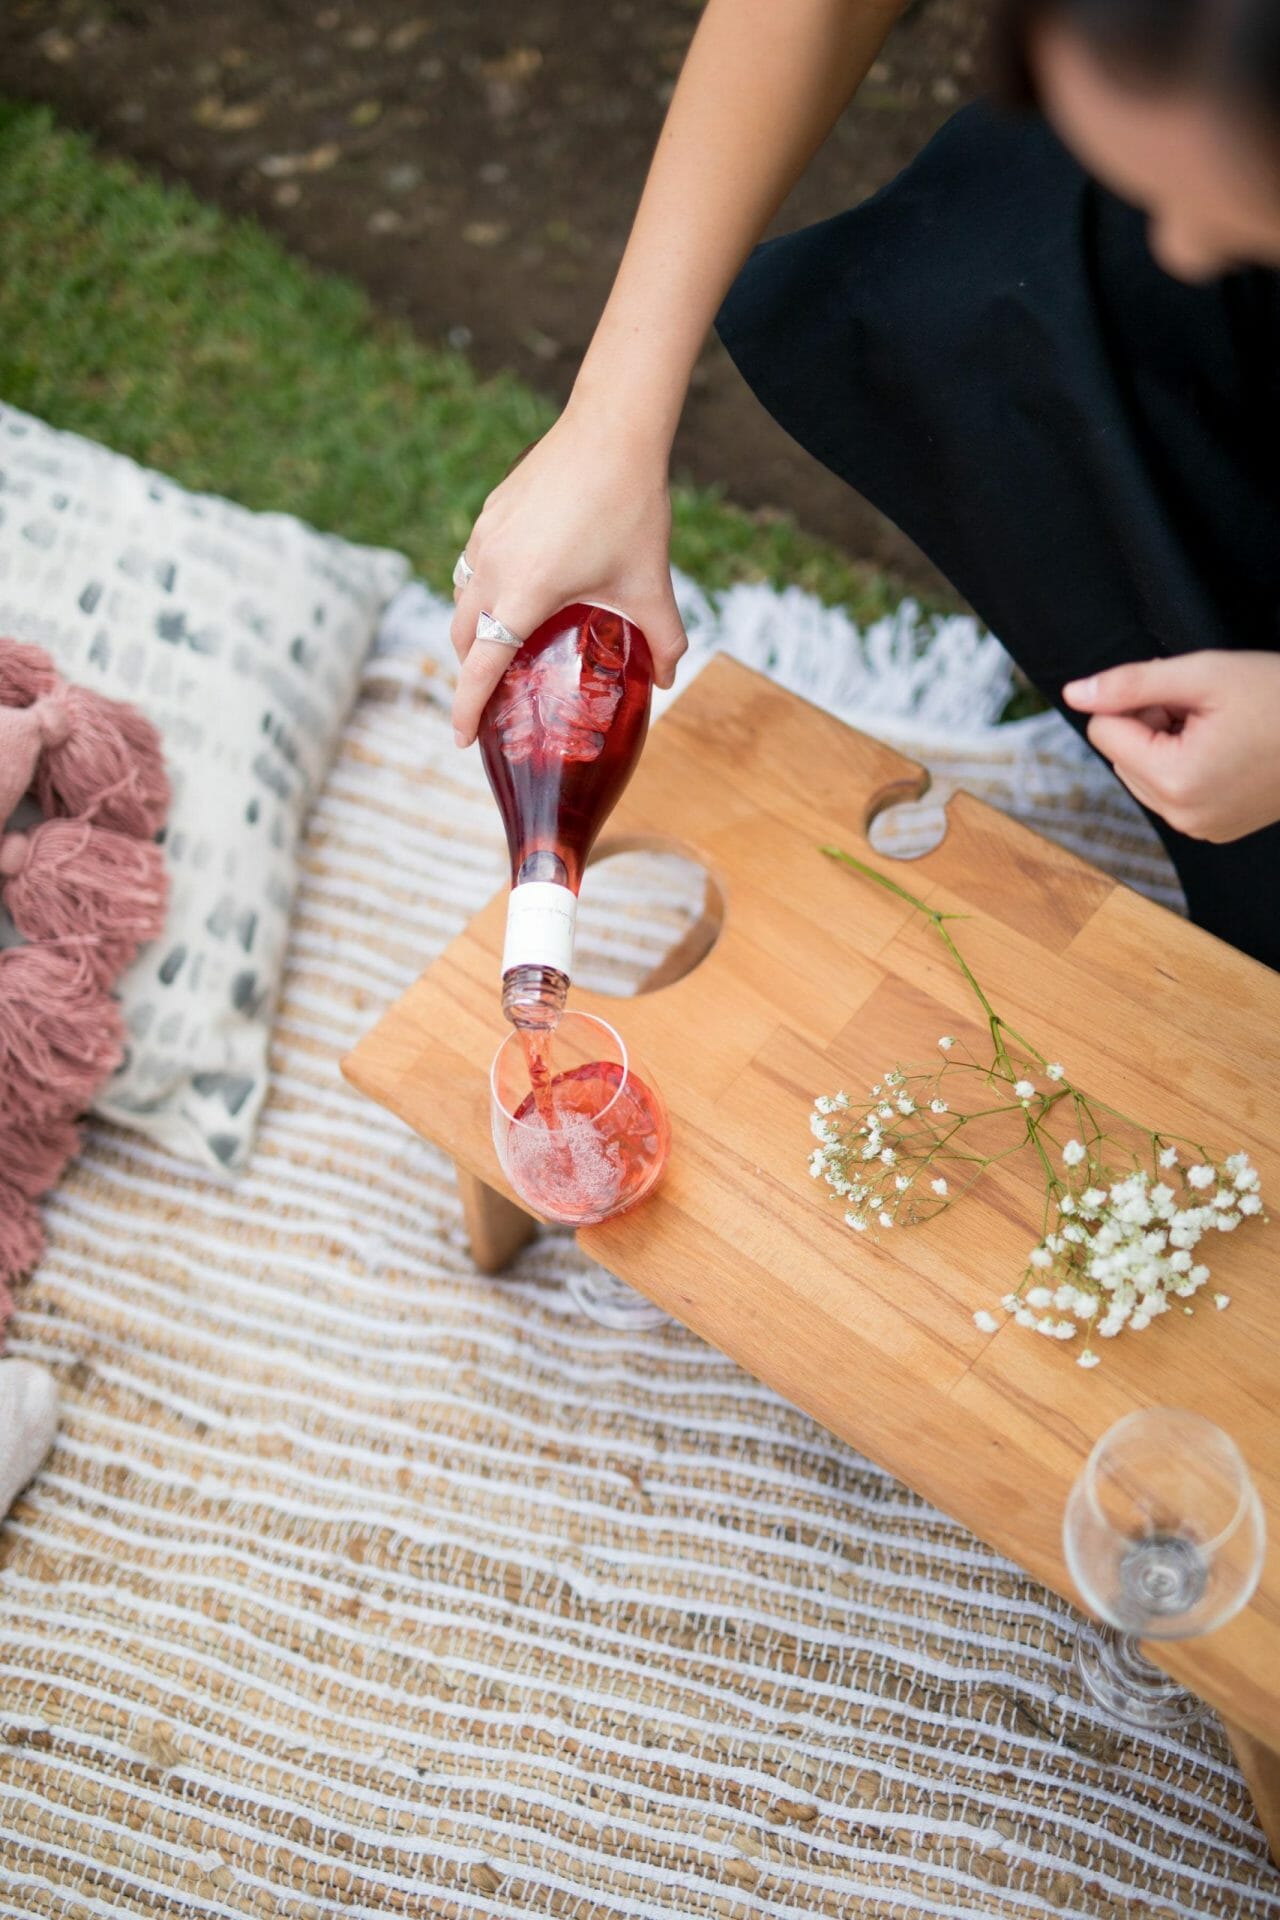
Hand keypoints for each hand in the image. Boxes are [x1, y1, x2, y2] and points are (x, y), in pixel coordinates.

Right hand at [448, 406, 687, 745]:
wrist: (612, 430)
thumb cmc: (631, 508)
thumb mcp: (650, 585)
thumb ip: (663, 640)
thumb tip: (666, 680)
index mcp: (523, 595)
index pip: (480, 669)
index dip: (467, 710)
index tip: (463, 739)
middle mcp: (492, 568)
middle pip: (463, 638)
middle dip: (471, 673)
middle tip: (494, 697)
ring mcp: (486, 536)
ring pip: (464, 599)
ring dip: (474, 631)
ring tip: (503, 648)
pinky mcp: (490, 512)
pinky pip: (474, 565)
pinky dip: (483, 591)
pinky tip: (517, 592)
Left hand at [1063, 650, 1279, 841]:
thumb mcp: (1204, 674)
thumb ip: (1131, 684)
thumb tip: (1074, 693)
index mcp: (1175, 781)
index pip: (1104, 732)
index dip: (1136, 703)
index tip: (1181, 695)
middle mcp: (1182, 816)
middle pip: (1120, 756)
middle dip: (1150, 726)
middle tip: (1204, 710)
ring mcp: (1200, 829)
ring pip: (1143, 774)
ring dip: (1166, 746)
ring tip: (1219, 730)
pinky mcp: (1214, 830)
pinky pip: (1172, 793)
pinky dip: (1186, 767)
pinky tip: (1228, 750)